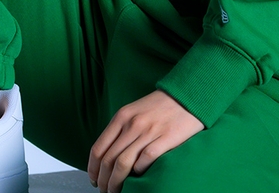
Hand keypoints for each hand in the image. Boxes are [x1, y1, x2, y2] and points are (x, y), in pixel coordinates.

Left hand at [87, 90, 204, 192]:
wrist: (185, 96)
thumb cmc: (159, 106)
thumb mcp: (134, 111)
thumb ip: (121, 129)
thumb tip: (107, 155)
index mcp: (122, 117)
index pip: (99, 148)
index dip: (93, 169)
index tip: (94, 180)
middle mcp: (132, 124)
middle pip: (109, 159)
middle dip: (103, 181)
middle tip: (104, 191)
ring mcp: (148, 132)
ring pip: (123, 163)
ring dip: (116, 182)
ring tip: (115, 192)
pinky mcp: (165, 138)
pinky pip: (146, 159)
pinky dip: (139, 171)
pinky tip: (138, 176)